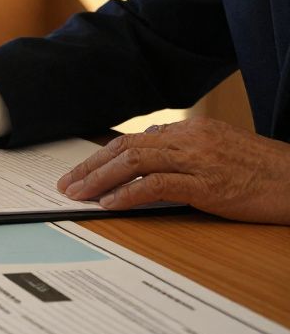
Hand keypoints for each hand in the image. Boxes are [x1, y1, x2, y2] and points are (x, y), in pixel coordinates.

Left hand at [57, 117, 289, 224]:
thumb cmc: (265, 171)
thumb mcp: (222, 152)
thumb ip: (186, 151)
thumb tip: (149, 155)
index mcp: (193, 129)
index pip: (135, 139)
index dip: (103, 156)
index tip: (83, 171)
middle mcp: (191, 138)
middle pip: (126, 147)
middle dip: (91, 166)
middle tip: (67, 183)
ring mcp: (199, 160)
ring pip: (134, 162)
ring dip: (99, 179)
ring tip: (78, 194)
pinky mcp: (208, 184)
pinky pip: (156, 185)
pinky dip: (127, 194)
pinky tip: (109, 204)